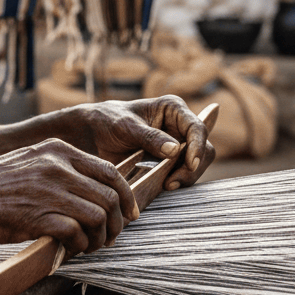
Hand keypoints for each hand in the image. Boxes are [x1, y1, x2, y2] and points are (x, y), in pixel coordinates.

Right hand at [0, 140, 138, 255]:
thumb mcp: (31, 162)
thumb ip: (61, 170)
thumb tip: (92, 192)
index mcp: (58, 151)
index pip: (110, 172)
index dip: (126, 196)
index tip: (129, 213)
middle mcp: (58, 167)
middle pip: (110, 196)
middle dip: (117, 223)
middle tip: (110, 237)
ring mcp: (49, 191)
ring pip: (99, 216)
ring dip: (99, 238)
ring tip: (88, 246)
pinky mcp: (38, 216)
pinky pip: (77, 233)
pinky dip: (79, 246)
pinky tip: (69, 249)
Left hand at [63, 96, 214, 190]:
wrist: (90, 135)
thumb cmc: (107, 121)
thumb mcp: (125, 126)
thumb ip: (149, 137)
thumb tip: (175, 150)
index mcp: (173, 108)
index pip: (197, 127)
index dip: (198, 146)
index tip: (190, 164)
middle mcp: (179, 126)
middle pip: (204, 148)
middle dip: (193, 166)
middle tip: (173, 181)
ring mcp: (176, 145)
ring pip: (196, 164)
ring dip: (186, 177)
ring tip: (167, 185)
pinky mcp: (169, 163)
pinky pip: (182, 174)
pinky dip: (177, 181)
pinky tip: (163, 186)